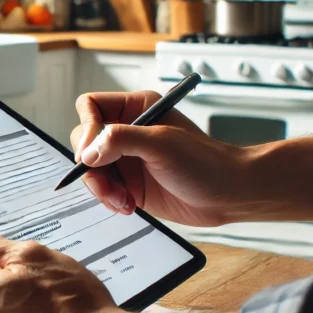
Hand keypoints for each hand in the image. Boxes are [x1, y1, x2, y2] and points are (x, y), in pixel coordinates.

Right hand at [71, 90, 247, 225]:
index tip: (91, 154)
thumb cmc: (206, 163)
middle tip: (106, 184)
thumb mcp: (162, 144)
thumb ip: (121, 140)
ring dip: (101, 188)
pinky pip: (102, 190)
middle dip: (92, 167)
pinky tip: (129, 205)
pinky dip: (109, 200)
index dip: (86, 129)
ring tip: (123, 200)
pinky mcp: (129, 184)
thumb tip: (88, 152)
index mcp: (136, 109)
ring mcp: (126, 159)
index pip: (90, 107)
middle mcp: (127, 131)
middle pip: (84, 142)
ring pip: (90, 169)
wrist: (228, 195)